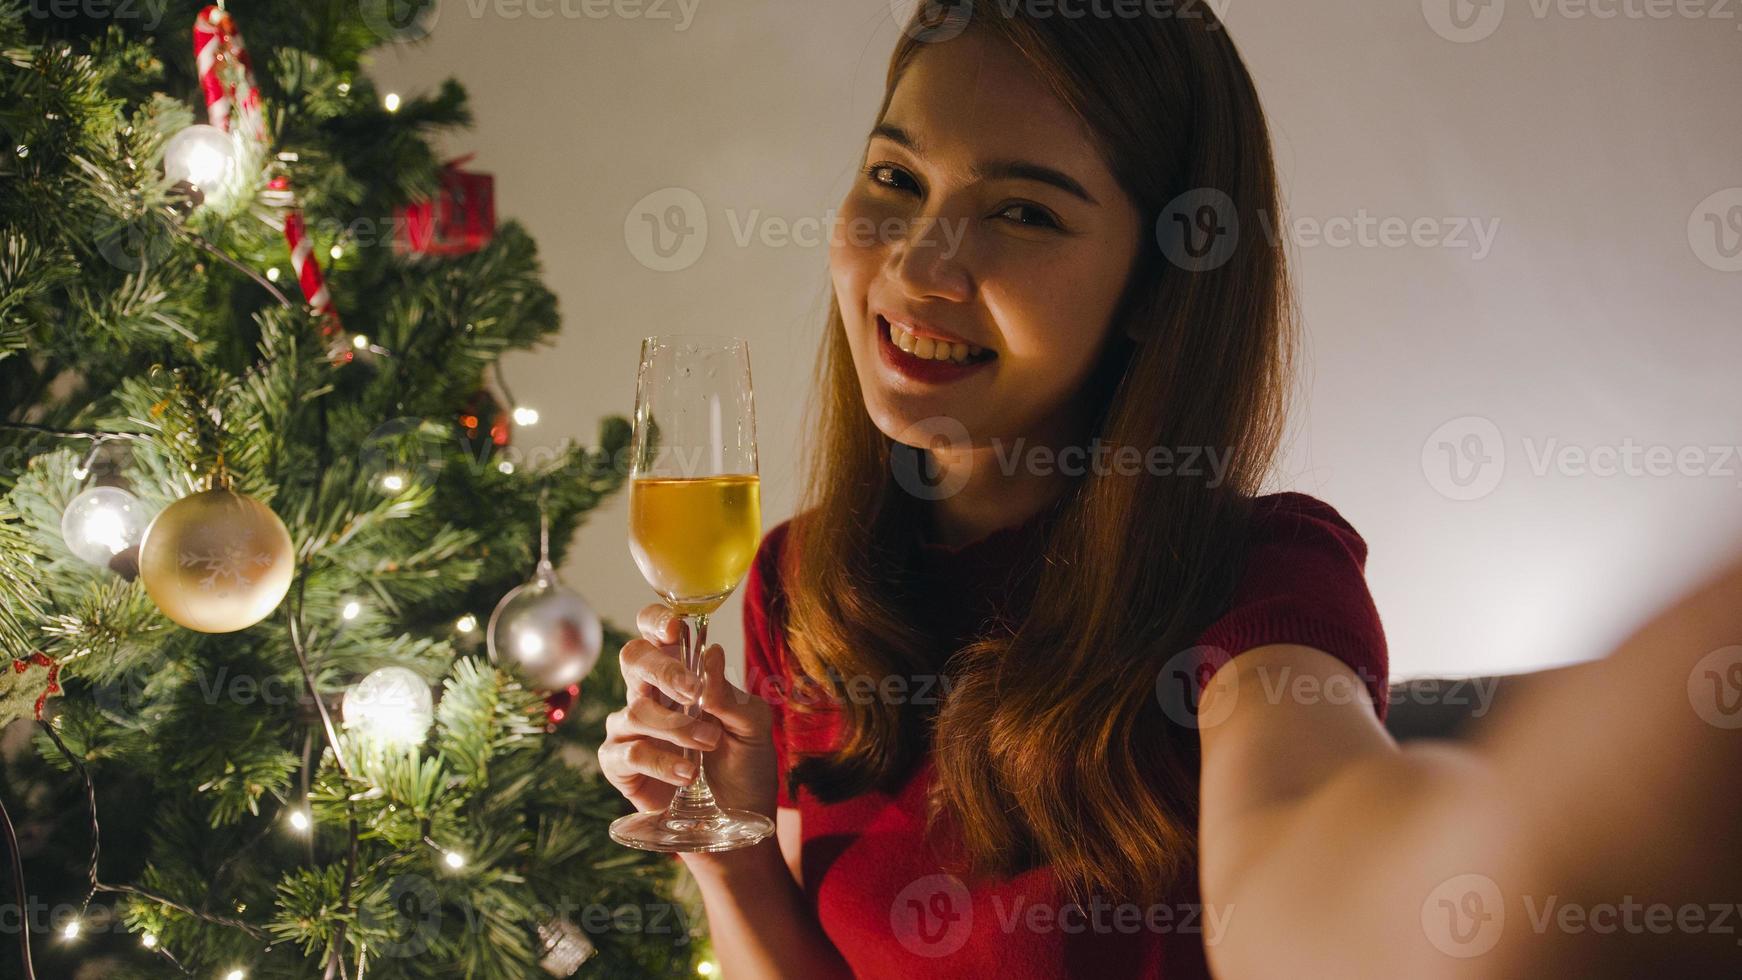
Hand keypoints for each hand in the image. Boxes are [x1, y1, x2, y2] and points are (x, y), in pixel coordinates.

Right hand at [598, 602, 778, 828]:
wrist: (738, 816)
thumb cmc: (744, 763)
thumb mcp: (753, 727)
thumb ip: (729, 695)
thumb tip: (712, 654)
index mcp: (680, 675)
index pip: (654, 634)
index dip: (656, 621)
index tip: (674, 629)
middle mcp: (649, 694)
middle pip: (633, 659)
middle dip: (662, 670)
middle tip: (691, 690)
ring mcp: (629, 727)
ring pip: (636, 710)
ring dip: (677, 728)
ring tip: (707, 746)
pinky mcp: (619, 763)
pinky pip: (628, 752)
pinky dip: (660, 761)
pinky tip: (685, 774)